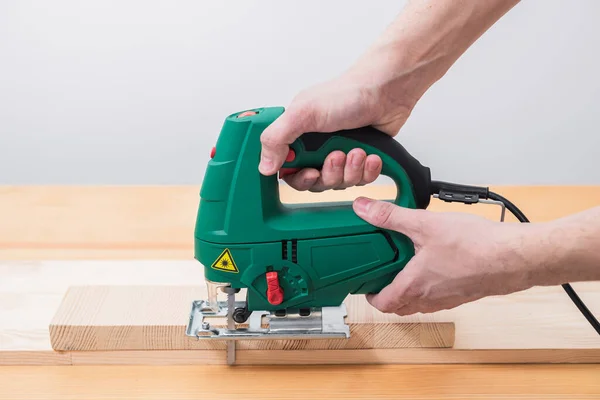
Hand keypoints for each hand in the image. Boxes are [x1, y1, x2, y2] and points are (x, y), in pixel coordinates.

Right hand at [258, 55, 420, 190]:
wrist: (386, 90)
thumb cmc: (346, 94)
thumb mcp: (303, 113)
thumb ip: (276, 138)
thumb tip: (263, 166)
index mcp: (297, 136)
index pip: (289, 171)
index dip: (299, 178)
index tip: (310, 172)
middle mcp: (317, 147)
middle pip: (315, 182)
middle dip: (328, 173)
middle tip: (336, 156)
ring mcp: (339, 154)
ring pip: (339, 183)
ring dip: (350, 170)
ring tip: (357, 151)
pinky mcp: (361, 161)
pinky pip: (361, 180)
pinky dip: (367, 171)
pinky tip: (371, 156)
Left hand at [352, 197, 543, 314]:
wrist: (514, 258)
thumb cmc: (474, 246)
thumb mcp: (424, 224)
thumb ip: (391, 216)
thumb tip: (364, 209)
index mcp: (415, 286)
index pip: (383, 304)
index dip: (370, 296)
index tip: (365, 285)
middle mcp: (430, 298)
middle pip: (401, 307)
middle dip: (388, 295)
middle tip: (382, 277)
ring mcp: (449, 299)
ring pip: (421, 304)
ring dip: (409, 292)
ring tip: (407, 268)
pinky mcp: (465, 293)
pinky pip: (440, 297)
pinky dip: (430, 287)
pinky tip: (437, 265)